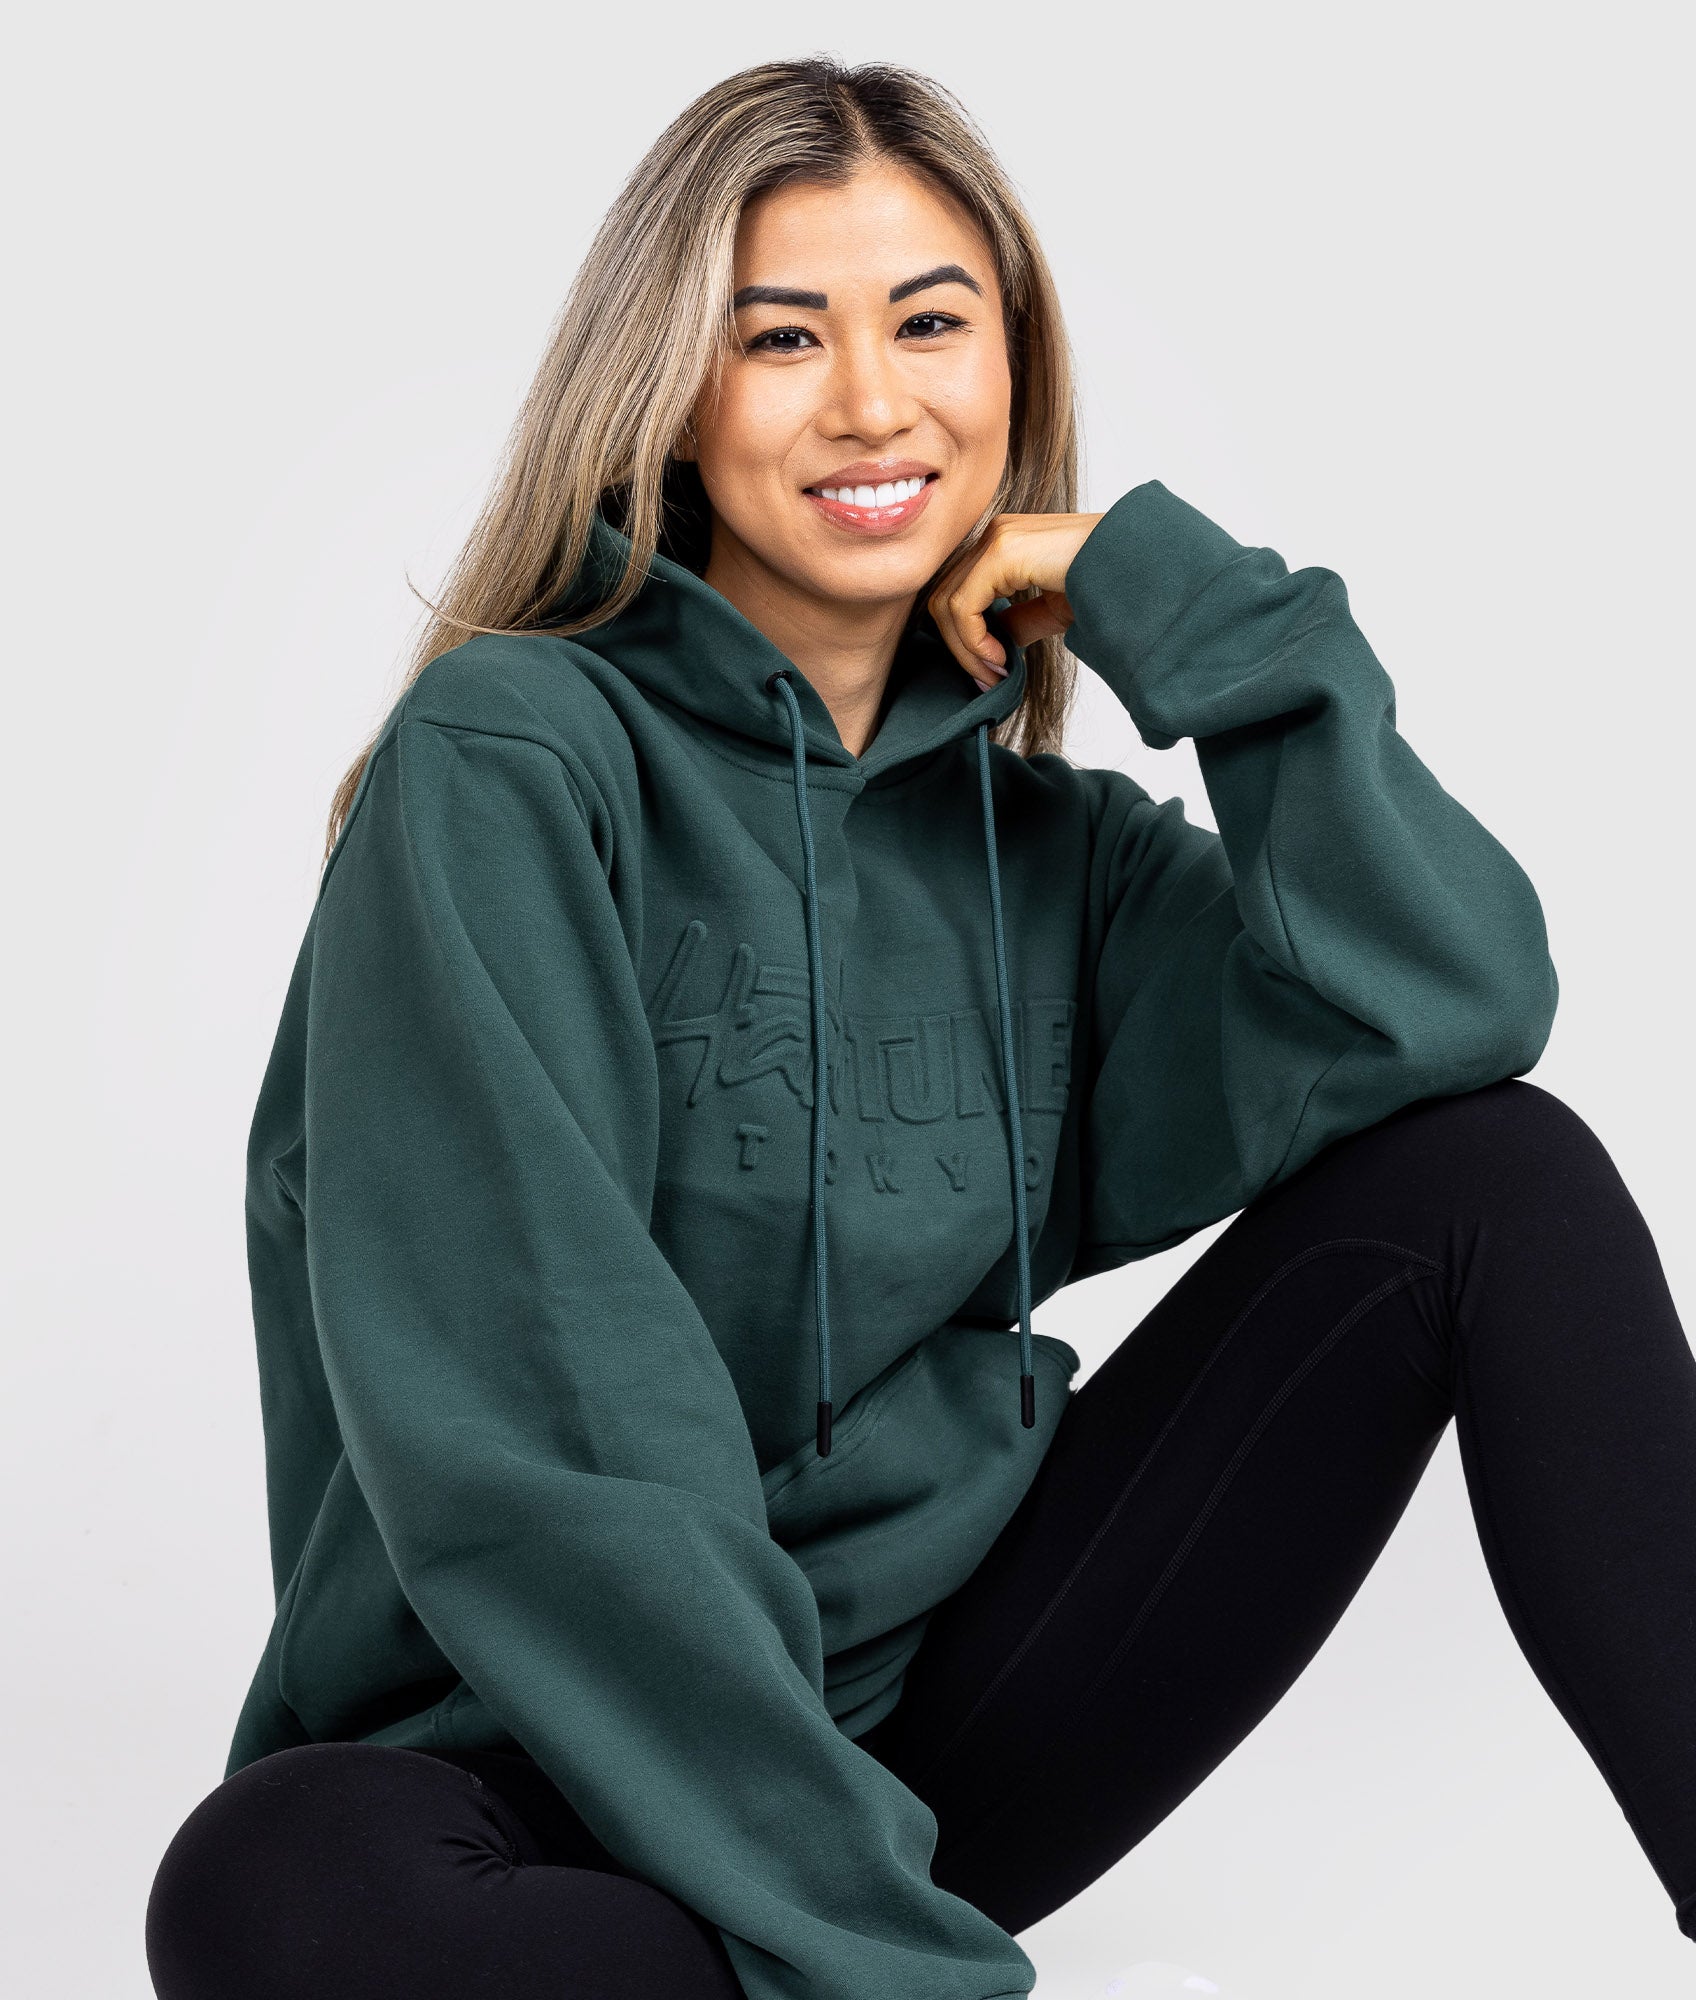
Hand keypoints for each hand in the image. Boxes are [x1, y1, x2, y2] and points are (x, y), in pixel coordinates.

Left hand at [927, 511, 1104, 685]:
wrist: (1142, 568)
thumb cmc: (1109, 583)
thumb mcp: (1053, 609)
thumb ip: (1018, 620)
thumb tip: (992, 645)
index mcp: (1006, 542)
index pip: (959, 592)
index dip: (964, 639)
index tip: (990, 674)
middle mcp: (996, 533)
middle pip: (945, 597)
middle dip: (960, 648)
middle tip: (987, 682)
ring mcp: (997, 537)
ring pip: (947, 603)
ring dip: (966, 650)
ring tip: (994, 674)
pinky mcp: (1002, 551)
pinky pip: (964, 606)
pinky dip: (974, 642)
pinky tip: (1001, 660)